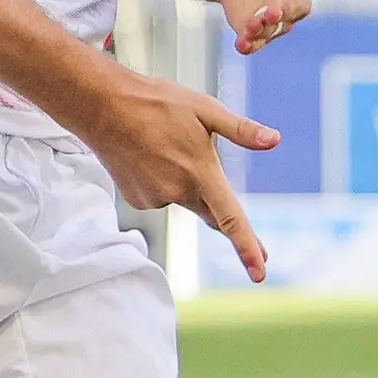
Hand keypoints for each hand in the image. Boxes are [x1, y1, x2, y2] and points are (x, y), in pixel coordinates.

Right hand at [68, 64, 277, 283]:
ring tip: (166, 146)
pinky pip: (163, 196)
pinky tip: (150, 156)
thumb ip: (241, 130)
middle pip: (212, 213)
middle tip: (260, 250)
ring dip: (187, 182)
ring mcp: (155, 199)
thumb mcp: (205, 109)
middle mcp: (178, 192)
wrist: (103, 107)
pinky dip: (164, 181)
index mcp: (200, 174)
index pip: (229, 218)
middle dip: (228, 223)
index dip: (247, 247)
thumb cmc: (157, 104)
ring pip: (185, 199)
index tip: (260, 273)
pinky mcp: (139, 200)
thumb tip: (274, 139)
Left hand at [213, 0, 324, 55]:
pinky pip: (256, 41)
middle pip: (294, 7)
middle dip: (283, 9)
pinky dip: (250, 44)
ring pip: (275, 26)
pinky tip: (241, 44)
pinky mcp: (256, 29)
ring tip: (252, 24)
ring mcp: (275, 15)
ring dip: (264, 27)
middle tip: (272, 9)